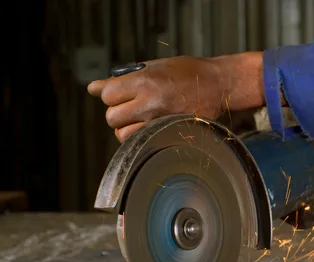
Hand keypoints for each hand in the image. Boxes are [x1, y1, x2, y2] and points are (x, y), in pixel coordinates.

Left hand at [88, 53, 264, 141]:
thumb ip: (123, 78)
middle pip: (112, 118)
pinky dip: (141, 137)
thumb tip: (94, 88)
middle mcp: (150, 103)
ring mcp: (160, 122)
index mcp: (145, 81)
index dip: (111, 94)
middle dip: (117, 113)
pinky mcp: (170, 134)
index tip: (121, 93)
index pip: (107, 95)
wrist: (219, 84)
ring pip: (123, 135)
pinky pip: (142, 142)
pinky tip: (151, 127)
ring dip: (127, 128)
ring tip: (141, 118)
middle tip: (130, 107)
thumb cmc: (188, 72)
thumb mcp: (155, 66)